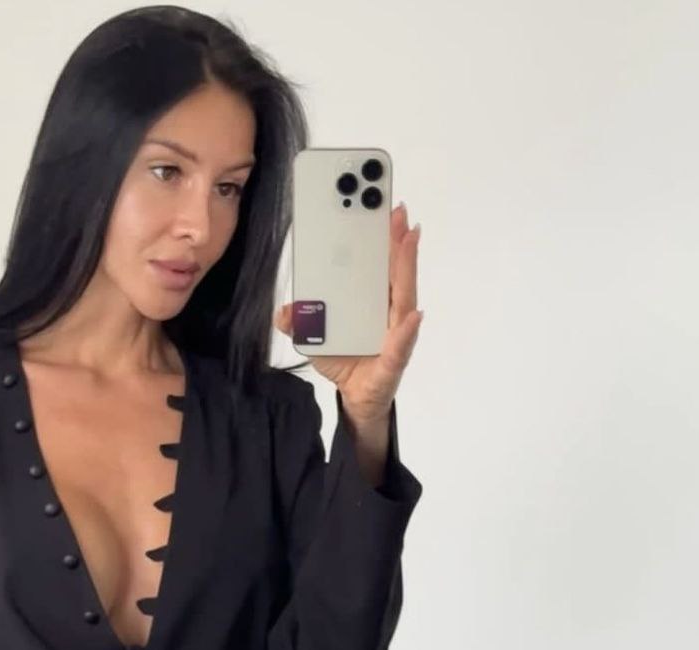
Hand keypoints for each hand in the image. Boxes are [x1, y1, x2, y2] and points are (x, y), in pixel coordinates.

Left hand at [274, 202, 422, 422]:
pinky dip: (407, 330)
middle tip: (396, 209)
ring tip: (409, 239)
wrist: (356, 398)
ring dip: (407, 267)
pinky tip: (412, 316)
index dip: (378, 235)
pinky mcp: (395, 359)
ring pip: (404, 295)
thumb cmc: (343, 360)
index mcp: (370, 300)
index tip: (377, 204)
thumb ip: (299, 323)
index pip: (376, 263)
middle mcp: (387, 311)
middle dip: (396, 238)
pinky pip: (401, 344)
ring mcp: (395, 333)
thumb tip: (285, 310)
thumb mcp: (312, 340)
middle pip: (394, 271)